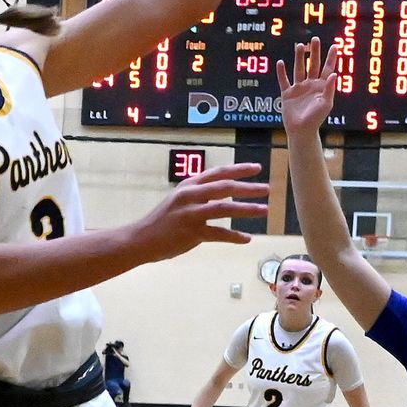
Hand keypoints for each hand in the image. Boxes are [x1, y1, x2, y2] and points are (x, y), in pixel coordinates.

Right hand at [131, 164, 266, 261]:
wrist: (140, 239)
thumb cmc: (161, 221)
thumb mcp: (178, 200)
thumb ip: (198, 194)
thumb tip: (222, 193)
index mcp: (188, 186)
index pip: (218, 173)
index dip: (239, 169)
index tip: (256, 168)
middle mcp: (190, 196)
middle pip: (225, 187)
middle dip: (248, 187)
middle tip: (266, 189)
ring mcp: (190, 214)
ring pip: (225, 208)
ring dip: (247, 209)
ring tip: (264, 210)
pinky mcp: (191, 233)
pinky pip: (219, 234)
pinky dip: (234, 236)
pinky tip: (247, 238)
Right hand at [275, 41, 335, 133]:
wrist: (301, 130)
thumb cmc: (316, 118)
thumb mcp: (326, 103)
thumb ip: (330, 88)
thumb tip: (334, 73)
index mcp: (321, 86)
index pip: (327, 68)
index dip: (331, 58)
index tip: (335, 46)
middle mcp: (310, 85)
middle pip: (312, 65)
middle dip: (314, 52)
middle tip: (315, 39)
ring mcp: (299, 88)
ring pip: (299, 69)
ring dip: (299, 58)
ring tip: (299, 46)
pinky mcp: (287, 93)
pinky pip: (284, 80)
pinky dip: (281, 72)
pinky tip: (280, 63)